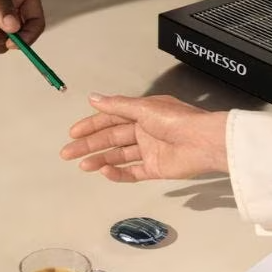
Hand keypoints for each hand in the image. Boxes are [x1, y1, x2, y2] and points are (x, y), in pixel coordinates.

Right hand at [59, 93, 228, 180]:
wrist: (203, 142)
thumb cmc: (177, 120)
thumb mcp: (143, 108)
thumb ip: (116, 106)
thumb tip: (93, 98)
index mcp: (141, 113)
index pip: (110, 118)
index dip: (91, 125)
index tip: (73, 133)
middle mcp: (144, 130)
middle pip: (111, 138)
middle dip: (89, 145)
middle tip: (68, 153)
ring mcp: (149, 150)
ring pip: (118, 155)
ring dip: (100, 159)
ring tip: (82, 165)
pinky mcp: (155, 168)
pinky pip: (132, 171)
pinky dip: (118, 173)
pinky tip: (104, 171)